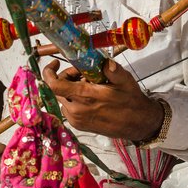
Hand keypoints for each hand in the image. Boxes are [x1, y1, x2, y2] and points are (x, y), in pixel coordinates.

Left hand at [41, 58, 162, 142]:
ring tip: (90, 85)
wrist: (138, 124)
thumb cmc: (131, 101)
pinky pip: (68, 107)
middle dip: (67, 77)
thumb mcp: (125, 81)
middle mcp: (76, 111)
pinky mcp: (78, 125)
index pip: (54, 85)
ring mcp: (76, 120)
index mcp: (85, 97)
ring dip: (71, 88)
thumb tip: (104, 62)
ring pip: (63, 97)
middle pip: (58, 89)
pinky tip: (90, 96)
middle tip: (84, 73)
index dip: (49, 72)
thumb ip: (112, 70)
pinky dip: (74, 98)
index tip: (55, 63)